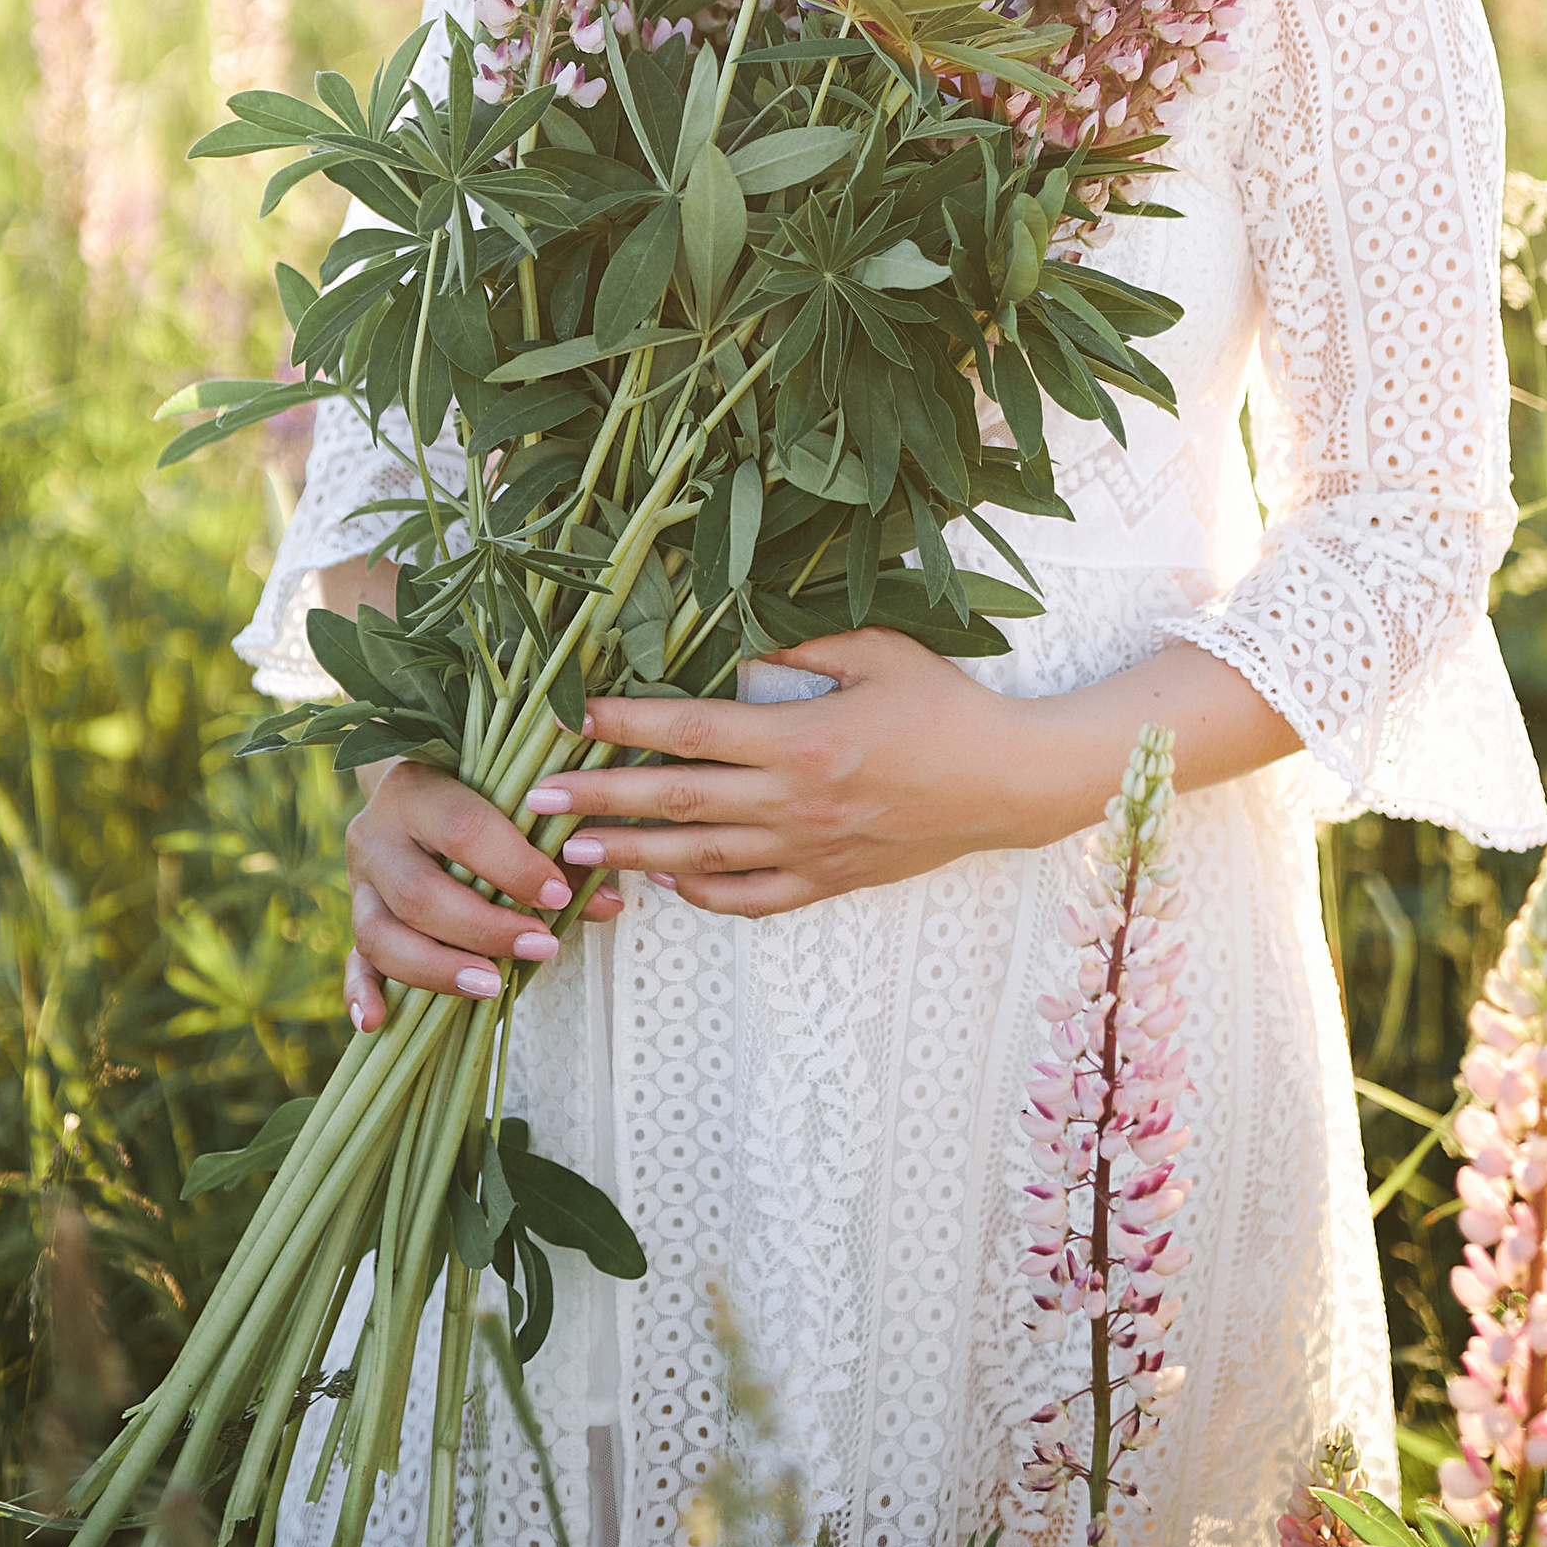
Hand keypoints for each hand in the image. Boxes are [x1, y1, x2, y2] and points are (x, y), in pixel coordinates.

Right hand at [343, 757, 621, 1031]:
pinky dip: (361, 994)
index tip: (558, 895)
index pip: (462, 828)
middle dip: (483, 928)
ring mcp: (359, 882)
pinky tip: (378, 1022)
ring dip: (438, 969)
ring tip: (492, 985)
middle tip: (541, 947)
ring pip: (381, 935)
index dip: (512, 866)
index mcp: (418, 789)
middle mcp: (377, 833)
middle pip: (418, 893)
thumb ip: (563, 854)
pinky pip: (352, 962)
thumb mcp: (520, 809)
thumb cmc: (484, 797)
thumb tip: (610, 903)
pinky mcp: (356, 919)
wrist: (419, 784)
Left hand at [525, 629, 1088, 916]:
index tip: (572, 717)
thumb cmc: (944, 705)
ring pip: (700, 858)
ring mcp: (809, 848)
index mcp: (801, 736)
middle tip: (538, 795)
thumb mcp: (874, 652)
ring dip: (631, 852)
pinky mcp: (829, 881)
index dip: (625, 723)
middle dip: (600, 796)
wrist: (1008, 781)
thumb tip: (730, 649)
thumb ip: (798, 648)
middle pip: (676, 800)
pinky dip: (702, 893)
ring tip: (573, 849)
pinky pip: (750, 898)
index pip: (691, 730)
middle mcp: (795, 799)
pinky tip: (665, 881)